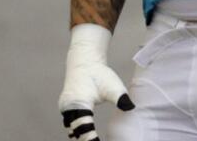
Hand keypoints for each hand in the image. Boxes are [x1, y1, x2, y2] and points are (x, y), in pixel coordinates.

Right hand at [58, 24, 133, 139]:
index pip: (84, 128)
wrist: (85, 63)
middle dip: (85, 139)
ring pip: (71, 128)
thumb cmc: (100, 74)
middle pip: (76, 131)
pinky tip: (86, 137)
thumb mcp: (113, 86)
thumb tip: (131, 108)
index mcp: (80, 104)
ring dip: (80, 135)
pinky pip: (70, 123)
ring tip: (91, 140)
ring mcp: (65, 109)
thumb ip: (120, 98)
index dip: (90, 139)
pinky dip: (77, 130)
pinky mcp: (67, 108)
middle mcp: (68, 108)